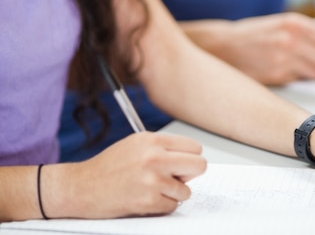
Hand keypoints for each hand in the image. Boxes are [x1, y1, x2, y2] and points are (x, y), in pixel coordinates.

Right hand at [46, 133, 205, 218]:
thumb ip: (163, 148)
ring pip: (186, 191)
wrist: (83, 186)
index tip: (184, 164)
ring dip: (174, 193)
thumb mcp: (136, 144)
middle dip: (191, 174)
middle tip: (178, 178)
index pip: (194, 147)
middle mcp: (154, 157)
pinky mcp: (147, 202)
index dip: (191, 157)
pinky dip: (162, 206)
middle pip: (198, 166)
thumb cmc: (109, 166)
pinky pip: (172, 206)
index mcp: (152, 140)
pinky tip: (146, 199)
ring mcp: (152, 180)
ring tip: (154, 189)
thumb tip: (189, 159)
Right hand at [183, 13, 314, 84]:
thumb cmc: (253, 35)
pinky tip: (294, 72)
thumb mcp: (279, 24)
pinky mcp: (278, 74)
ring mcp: (284, 57)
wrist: (225, 46)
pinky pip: (302, 79)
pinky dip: (302, 78)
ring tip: (311, 70)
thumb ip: (303, 31)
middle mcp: (290, 38)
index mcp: (293, 22)